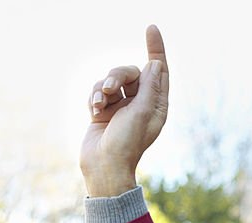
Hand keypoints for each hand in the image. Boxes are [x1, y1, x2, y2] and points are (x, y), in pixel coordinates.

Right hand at [80, 25, 169, 196]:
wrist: (103, 166)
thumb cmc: (126, 143)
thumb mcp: (142, 112)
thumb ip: (149, 86)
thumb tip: (156, 64)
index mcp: (156, 105)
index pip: (158, 70)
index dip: (155, 48)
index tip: (151, 27)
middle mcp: (141, 103)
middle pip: (130, 72)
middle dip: (117, 76)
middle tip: (110, 89)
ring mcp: (121, 107)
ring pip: (111, 80)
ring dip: (102, 89)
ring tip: (99, 104)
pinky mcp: (104, 110)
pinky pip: (97, 91)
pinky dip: (94, 97)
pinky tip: (93, 111)